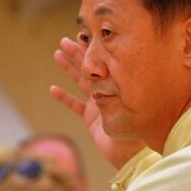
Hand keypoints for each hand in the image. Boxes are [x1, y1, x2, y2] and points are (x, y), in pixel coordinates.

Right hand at [49, 37, 145, 169]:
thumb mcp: (132, 109)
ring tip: (57, 54)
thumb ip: (124, 92)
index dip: (93, 50)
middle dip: (77, 53)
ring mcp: (99, 104)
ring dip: (68, 68)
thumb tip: (121, 68)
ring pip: (80, 82)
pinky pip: (75, 105)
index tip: (84, 35)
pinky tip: (53, 89)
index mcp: (117, 86)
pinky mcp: (91, 119)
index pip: (103, 63)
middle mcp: (108, 91)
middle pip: (89, 68)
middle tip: (65, 40)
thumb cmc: (136, 131)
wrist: (130, 155)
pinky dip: (64, 98)